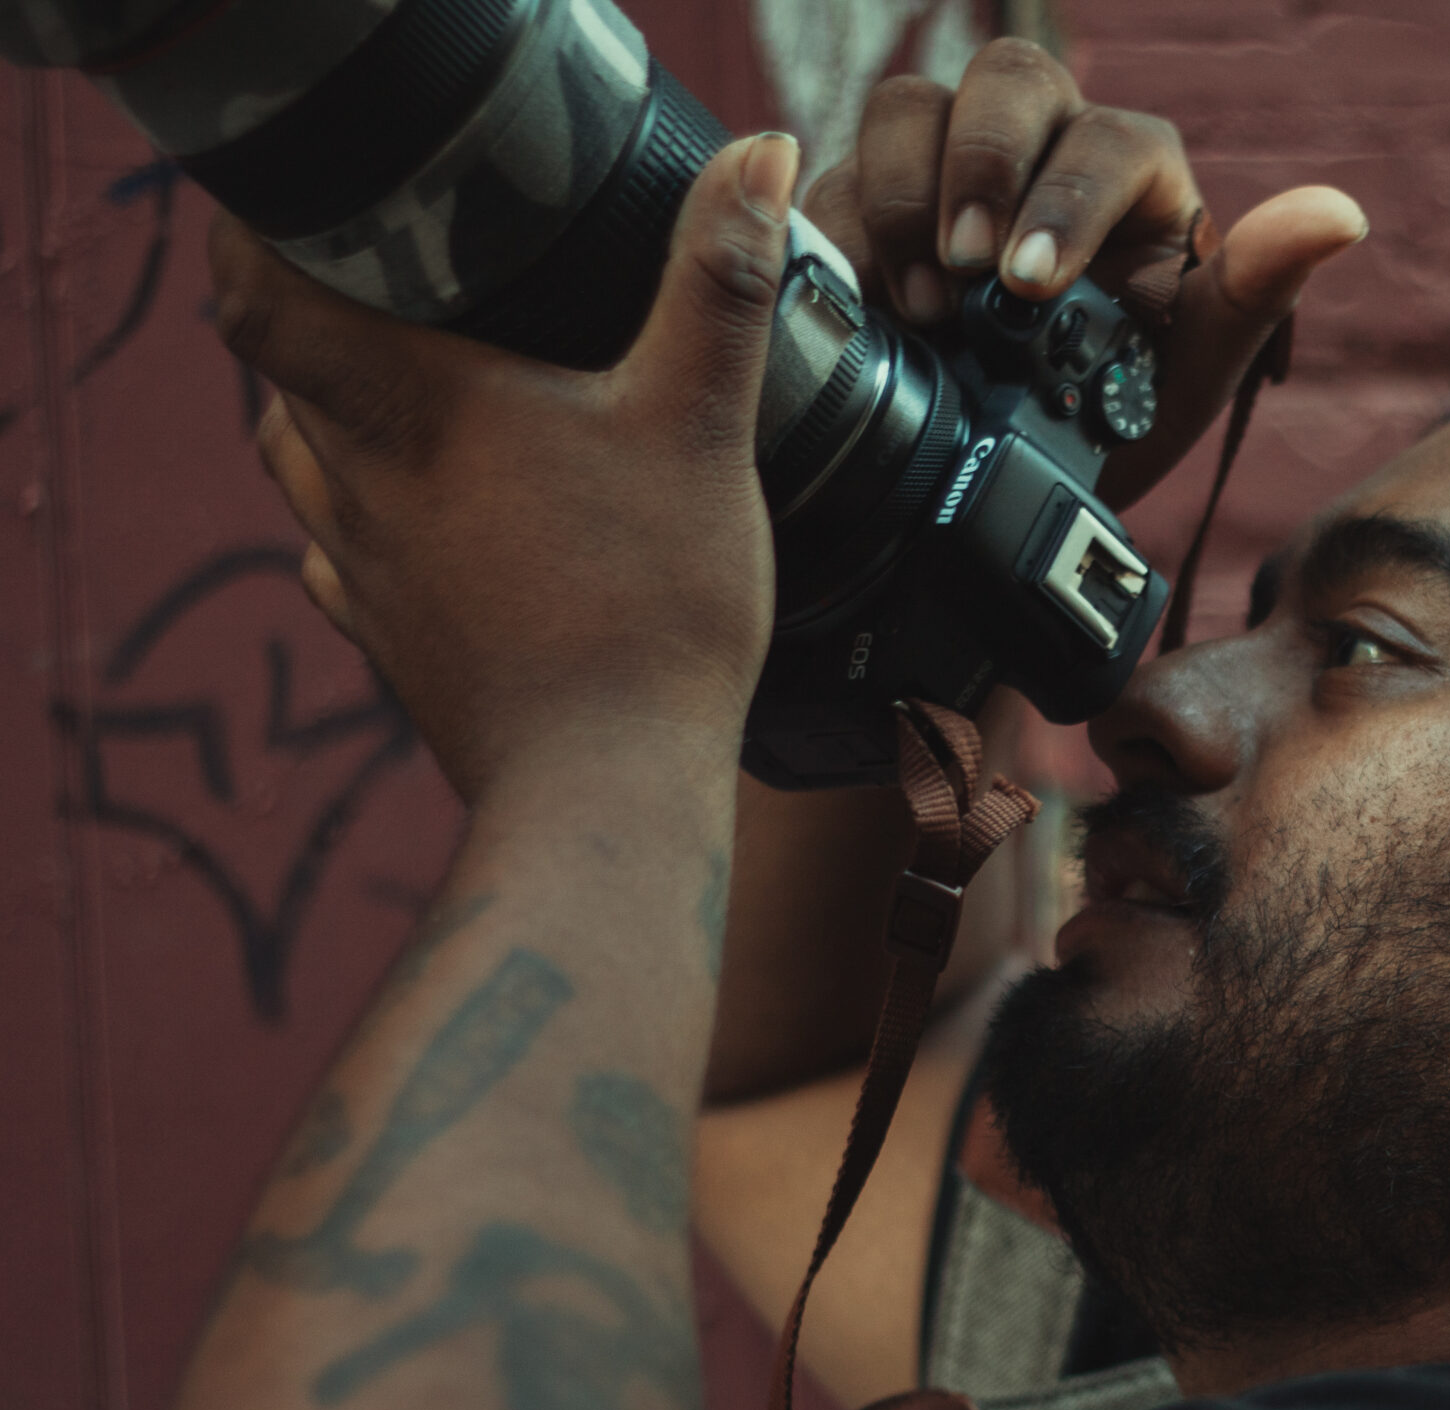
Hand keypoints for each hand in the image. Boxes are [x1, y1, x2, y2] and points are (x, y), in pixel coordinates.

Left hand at [214, 134, 802, 802]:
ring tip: (429, 396)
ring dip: (344, 420)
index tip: (311, 208)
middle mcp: (358, 483)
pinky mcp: (392, 642)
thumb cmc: (648, 610)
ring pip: (306, 465)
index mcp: (407, 406)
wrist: (609, 790)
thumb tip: (761, 152)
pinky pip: (346, 560)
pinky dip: (373, 523)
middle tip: (412, 288)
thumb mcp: (700, 424)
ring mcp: (364, 570)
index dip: (260, 237)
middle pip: (284, 374)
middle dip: (329, 320)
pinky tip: (444, 524)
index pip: (260, 295)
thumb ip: (719, 282)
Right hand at [808, 36, 1366, 506]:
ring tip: (924, 305)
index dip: (1067, 197)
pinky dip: (843, 236)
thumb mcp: (1194, 369)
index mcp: (1134, 174)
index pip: (1110, 139)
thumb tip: (1341, 214)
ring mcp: (949, 169)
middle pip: (1008, 80)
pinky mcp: (873, 203)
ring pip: (911, 106)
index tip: (1031, 283)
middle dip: (982, 168)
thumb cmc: (1122, 415)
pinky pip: (839, 180)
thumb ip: (1260, 287)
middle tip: (967, 272)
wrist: (1023, 487)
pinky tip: (868, 308)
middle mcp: (1043, 149)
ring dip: (905, 196)